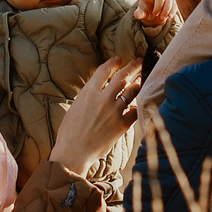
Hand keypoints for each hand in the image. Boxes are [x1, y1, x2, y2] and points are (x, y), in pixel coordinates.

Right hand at [48, 55, 141, 178]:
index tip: (119, 59)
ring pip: (132, 92)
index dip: (113, 63)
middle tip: (139, 61)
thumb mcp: (75, 108)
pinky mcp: (122, 125)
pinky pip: (135, 111)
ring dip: (138, 84)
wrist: (73, 152)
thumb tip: (98, 90)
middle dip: (133, 67)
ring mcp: (114, 112)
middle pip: (122, 77)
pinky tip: (139, 105)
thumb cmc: (69, 132)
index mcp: (88, 93)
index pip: (104, 71)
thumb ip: (88, 97)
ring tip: (141, 80)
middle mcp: (103, 99)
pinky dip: (138, 107)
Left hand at [135, 0, 176, 27]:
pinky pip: (175, 4)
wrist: (155, 15)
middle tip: (155, 14)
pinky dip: (172, 11)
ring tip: (162, 18)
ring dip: (166, 11)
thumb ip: (139, 13)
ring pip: (169, 1)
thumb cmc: (147, 12)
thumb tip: (136, 15)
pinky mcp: (172, 1)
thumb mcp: (142, 13)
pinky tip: (169, 16)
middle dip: (159, 7)